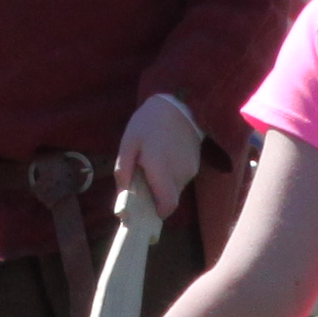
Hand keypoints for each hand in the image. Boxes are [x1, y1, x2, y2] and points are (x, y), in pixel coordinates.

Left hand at [114, 93, 200, 214]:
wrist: (179, 103)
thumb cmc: (149, 122)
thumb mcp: (129, 143)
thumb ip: (124, 171)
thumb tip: (122, 196)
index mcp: (160, 169)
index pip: (167, 206)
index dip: (157, 213)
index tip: (146, 209)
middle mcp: (179, 174)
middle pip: (169, 199)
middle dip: (156, 196)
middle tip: (143, 182)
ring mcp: (190, 170)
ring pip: (175, 189)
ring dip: (163, 184)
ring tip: (153, 165)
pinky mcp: (196, 165)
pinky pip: (181, 178)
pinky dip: (171, 175)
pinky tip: (164, 158)